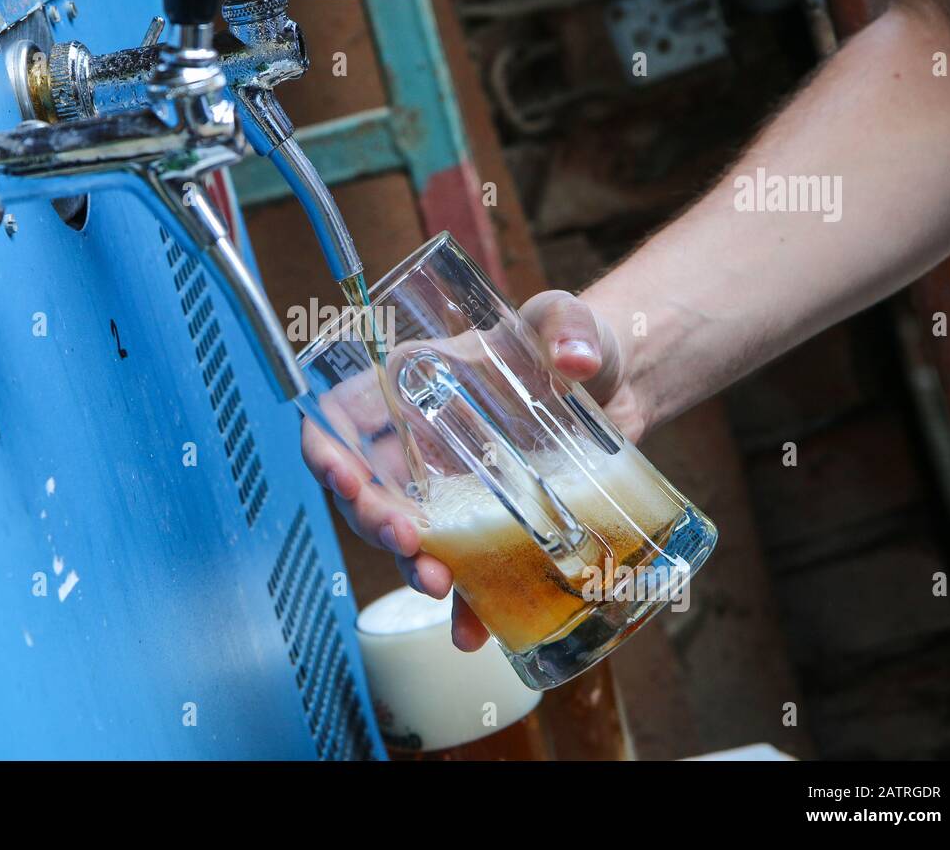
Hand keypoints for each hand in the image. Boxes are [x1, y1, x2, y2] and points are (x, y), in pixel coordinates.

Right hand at [301, 290, 643, 650]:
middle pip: (367, 488)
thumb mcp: (566, 319)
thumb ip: (569, 327)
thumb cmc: (577, 339)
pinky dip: (466, 604)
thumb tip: (579, 359)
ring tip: (438, 584)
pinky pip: (464, 567)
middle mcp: (419, 440)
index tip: (343, 478)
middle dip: (373, 521)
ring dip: (411, 565)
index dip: (327, 450)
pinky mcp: (488, 522)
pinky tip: (473, 630)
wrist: (622, 388)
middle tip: (406, 541)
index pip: (342, 417)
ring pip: (406, 535)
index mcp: (413, 382)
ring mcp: (451, 486)